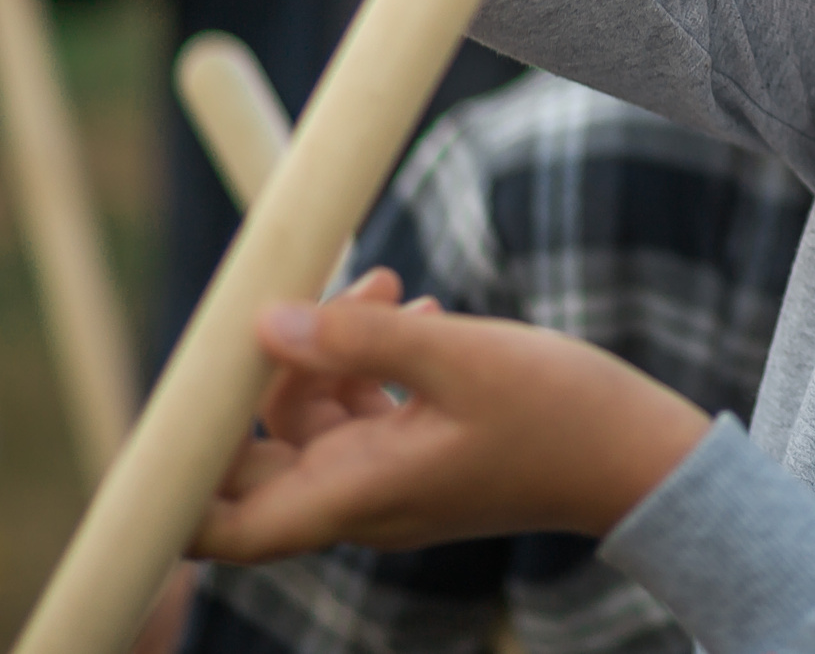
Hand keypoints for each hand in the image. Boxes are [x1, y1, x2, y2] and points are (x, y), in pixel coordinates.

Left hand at [192, 269, 711, 561]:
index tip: (173, 406)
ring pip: (314, 425)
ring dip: (330, 352)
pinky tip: (414, 313)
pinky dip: (370, 365)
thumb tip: (267, 324)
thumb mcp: (459, 357)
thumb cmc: (560, 415)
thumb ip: (359, 341)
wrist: (642, 458)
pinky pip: (364, 416)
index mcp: (356, 495)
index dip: (173, 483)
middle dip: (265, 376)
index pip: (222, 527)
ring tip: (387, 287)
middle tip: (308, 302)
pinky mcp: (423, 461)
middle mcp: (361, 501)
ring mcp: (392, 483)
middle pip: (259, 458)